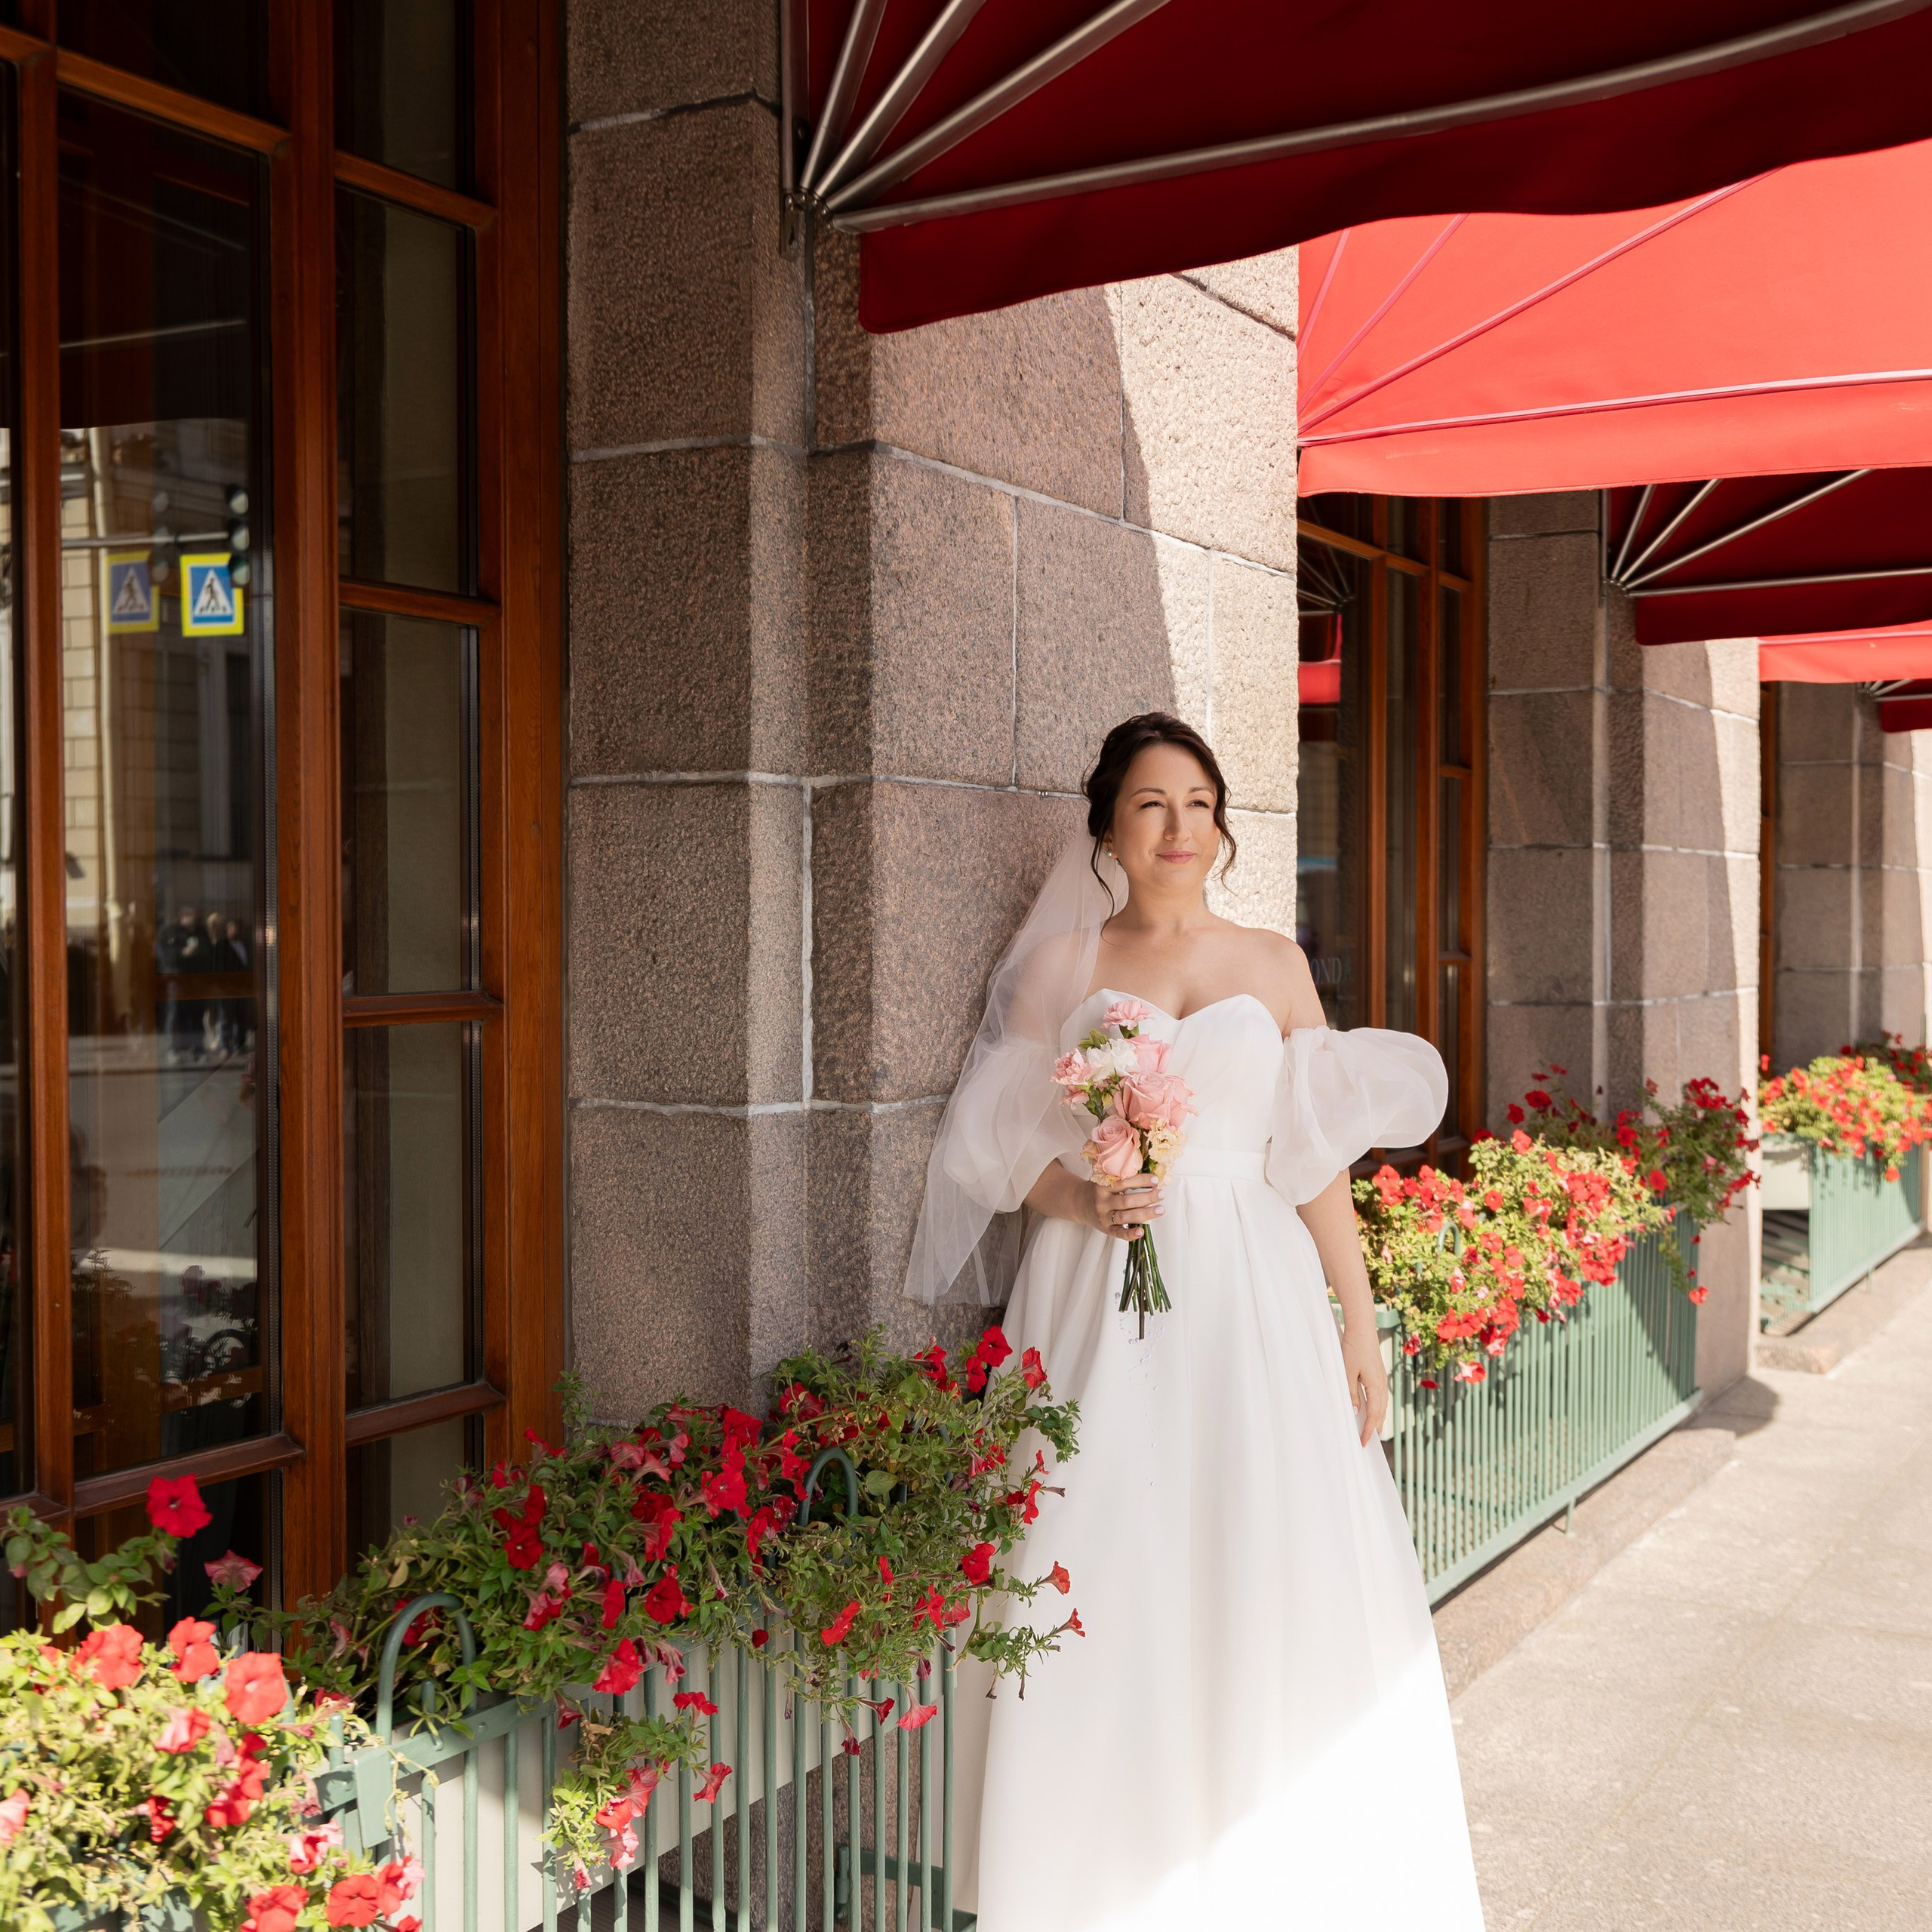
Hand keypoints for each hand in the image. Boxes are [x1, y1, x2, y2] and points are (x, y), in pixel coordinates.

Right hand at [1086, 1174, 1162, 1242]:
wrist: (1078, 1203)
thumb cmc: (1097, 1190)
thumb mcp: (1104, 1180)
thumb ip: (1121, 1179)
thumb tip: (1148, 1179)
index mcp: (1102, 1187)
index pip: (1124, 1183)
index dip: (1140, 1181)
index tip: (1155, 1179)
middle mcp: (1102, 1202)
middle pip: (1126, 1201)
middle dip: (1146, 1197)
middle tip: (1161, 1194)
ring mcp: (1103, 1217)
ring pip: (1125, 1216)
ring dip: (1144, 1213)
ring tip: (1160, 1209)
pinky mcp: (1105, 1229)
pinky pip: (1118, 1233)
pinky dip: (1130, 1233)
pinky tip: (1141, 1231)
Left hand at [1340, 1322, 1388, 1445]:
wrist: (1362, 1328)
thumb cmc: (1353, 1348)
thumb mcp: (1347, 1372)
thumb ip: (1351, 1393)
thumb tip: (1355, 1412)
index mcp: (1375, 1385)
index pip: (1373, 1414)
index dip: (1368, 1430)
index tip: (1363, 1442)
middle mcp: (1382, 1383)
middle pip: (1381, 1411)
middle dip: (1376, 1427)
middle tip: (1370, 1441)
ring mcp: (1382, 1378)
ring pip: (1383, 1404)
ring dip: (1379, 1418)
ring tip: (1376, 1430)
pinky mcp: (1379, 1373)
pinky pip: (1381, 1395)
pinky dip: (1379, 1406)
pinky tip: (1375, 1408)